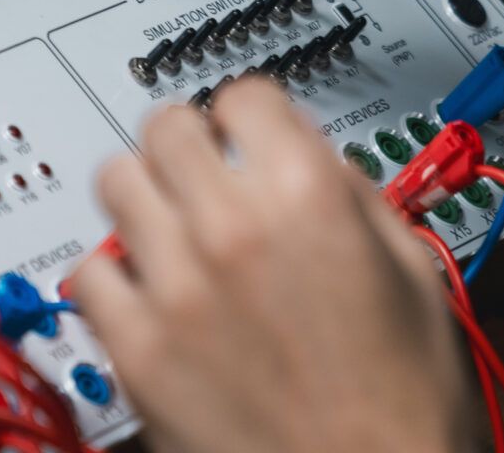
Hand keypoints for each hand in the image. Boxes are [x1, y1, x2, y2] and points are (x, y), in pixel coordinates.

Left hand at [72, 78, 470, 452]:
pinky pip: (88, 274)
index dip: (251, 116)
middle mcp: (232, 228)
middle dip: (189, 143)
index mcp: (309, 197)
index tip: (247, 134)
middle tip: (201, 172)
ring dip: (144, 196)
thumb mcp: (415, 274)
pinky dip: (112, 276)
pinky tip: (146, 293)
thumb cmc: (404, 408)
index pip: (244, 96)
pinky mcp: (137, 350)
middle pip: (166, 126)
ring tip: (169, 227)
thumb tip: (314, 162)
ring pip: (115, 182)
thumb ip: (355, 199)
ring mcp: (175, 288)